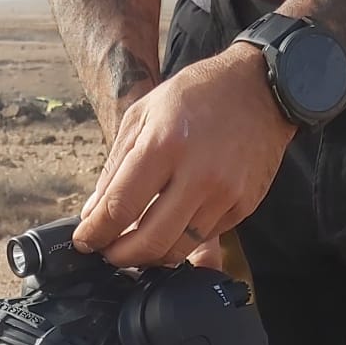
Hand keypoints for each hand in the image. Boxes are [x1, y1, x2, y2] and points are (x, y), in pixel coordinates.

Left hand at [74, 42, 294, 269]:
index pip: (120, 207)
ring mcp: (225, 194)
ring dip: (149, 257)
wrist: (261, 88)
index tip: (84, 241)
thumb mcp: (143, 114)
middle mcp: (197, 174)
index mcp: (165, 145)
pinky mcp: (244, 206)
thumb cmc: (197, 95)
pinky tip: (169, 228)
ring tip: (133, 247)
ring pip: (178, 248)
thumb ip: (116, 166)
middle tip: (106, 253)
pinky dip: (181, 241)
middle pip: (149, 241)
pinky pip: (204, 238)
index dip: (95, 232)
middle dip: (119, 256)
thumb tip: (94, 212)